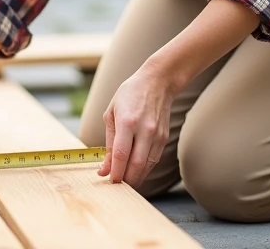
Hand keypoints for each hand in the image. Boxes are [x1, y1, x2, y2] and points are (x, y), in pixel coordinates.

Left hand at [97, 64, 173, 188]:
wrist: (157, 83)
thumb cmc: (130, 95)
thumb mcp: (111, 114)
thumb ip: (109, 143)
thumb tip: (105, 169)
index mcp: (128, 122)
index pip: (121, 155)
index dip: (114, 172)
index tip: (108, 181)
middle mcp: (144, 130)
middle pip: (135, 165)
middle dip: (124, 180)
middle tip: (115, 186)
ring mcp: (156, 135)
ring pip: (146, 166)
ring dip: (135, 178)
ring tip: (124, 181)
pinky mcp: (164, 138)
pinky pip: (153, 160)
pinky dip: (143, 170)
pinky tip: (135, 172)